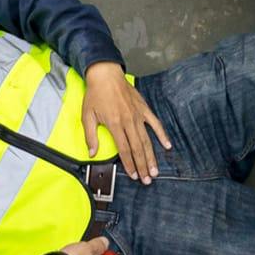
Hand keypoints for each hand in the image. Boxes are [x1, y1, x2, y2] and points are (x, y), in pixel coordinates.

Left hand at [81, 62, 170, 182]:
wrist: (106, 74)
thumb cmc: (95, 94)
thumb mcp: (87, 115)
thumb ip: (90, 136)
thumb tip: (92, 153)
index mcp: (114, 124)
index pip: (124, 150)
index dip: (130, 164)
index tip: (134, 175)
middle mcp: (128, 121)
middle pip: (137, 148)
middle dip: (143, 166)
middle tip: (148, 180)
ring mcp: (138, 115)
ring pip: (147, 140)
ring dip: (152, 156)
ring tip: (155, 170)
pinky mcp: (143, 109)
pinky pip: (155, 123)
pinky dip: (162, 135)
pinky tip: (167, 145)